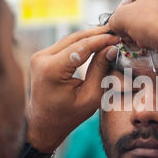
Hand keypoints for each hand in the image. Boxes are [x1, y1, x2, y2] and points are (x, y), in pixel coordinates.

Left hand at [26, 26, 119, 152]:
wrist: (44, 124)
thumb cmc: (68, 116)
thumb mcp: (91, 96)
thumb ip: (101, 70)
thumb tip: (111, 49)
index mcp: (52, 69)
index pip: (82, 47)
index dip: (101, 40)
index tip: (118, 38)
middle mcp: (42, 58)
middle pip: (75, 38)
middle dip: (97, 34)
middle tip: (116, 32)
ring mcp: (40, 56)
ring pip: (70, 39)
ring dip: (90, 37)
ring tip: (109, 36)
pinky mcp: (42, 57)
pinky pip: (65, 45)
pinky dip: (81, 43)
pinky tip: (96, 42)